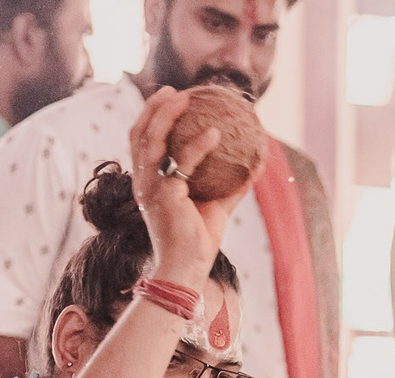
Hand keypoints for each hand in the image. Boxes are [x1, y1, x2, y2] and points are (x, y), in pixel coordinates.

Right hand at [125, 88, 234, 294]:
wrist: (186, 271)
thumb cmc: (198, 243)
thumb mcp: (216, 207)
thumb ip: (230, 185)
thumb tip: (255, 164)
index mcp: (147, 184)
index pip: (140, 142)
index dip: (150, 117)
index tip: (168, 98)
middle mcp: (142, 183)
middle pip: (139, 133)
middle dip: (153, 107)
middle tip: (173, 90)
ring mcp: (149, 188)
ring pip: (151, 139)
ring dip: (166, 114)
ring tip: (185, 98)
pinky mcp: (163, 195)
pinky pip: (182, 162)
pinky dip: (198, 144)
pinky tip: (215, 133)